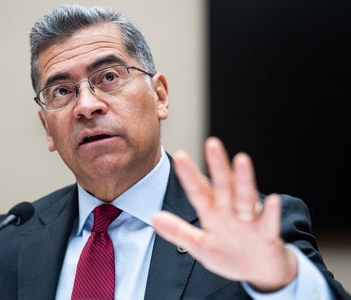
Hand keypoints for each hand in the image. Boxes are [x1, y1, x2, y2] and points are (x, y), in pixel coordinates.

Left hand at [153, 137, 296, 291]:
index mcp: (213, 213)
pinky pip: (269, 222)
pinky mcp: (267, 234)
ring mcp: (250, 221)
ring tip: (241, 160)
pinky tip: (271, 200)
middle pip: (223, 186)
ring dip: (244, 180)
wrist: (261, 271)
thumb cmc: (229, 254)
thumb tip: (154, 218)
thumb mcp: (200, 245)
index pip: (198, 192)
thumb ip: (178, 232)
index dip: (189, 176)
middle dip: (217, 166)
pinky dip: (270, 213)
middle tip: (211, 143)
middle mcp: (230, 212)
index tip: (180, 157)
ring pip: (245, 197)